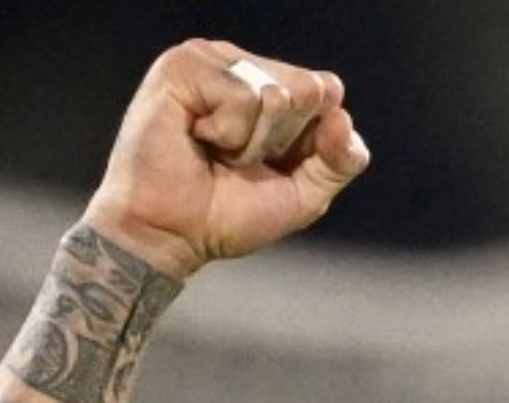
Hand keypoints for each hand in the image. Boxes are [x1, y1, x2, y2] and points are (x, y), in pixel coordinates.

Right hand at [79, 38, 369, 282]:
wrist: (167, 237)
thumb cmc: (223, 217)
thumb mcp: (304, 195)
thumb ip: (341, 159)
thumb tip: (341, 115)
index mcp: (270, 85)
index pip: (326, 91)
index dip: (308, 140)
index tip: (266, 165)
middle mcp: (242, 66)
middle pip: (307, 89)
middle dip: (279, 142)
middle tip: (233, 161)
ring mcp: (211, 60)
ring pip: (274, 93)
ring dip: (248, 142)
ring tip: (211, 151)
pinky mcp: (182, 65)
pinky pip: (240, 94)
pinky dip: (225, 132)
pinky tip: (194, 138)